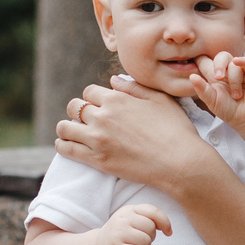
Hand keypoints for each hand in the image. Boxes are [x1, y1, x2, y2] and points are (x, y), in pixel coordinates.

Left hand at [56, 75, 218, 191]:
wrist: (180, 163)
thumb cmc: (176, 130)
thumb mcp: (160, 100)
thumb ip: (134, 88)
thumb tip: (112, 81)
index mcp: (118, 99)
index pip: (89, 92)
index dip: (93, 98)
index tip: (99, 106)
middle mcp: (103, 116)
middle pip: (74, 107)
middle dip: (78, 111)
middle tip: (87, 121)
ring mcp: (98, 139)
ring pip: (65, 127)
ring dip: (67, 128)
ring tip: (75, 133)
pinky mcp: (97, 160)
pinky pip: (66, 148)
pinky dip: (63, 145)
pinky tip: (68, 145)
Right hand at [93, 203, 169, 244]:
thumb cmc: (122, 235)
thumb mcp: (133, 220)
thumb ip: (150, 218)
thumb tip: (168, 228)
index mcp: (128, 210)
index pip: (153, 212)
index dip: (164, 222)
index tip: (168, 232)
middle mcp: (121, 220)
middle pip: (150, 228)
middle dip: (151, 237)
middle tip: (141, 241)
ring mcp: (118, 235)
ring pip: (146, 241)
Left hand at [188, 52, 244, 130]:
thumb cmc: (229, 110)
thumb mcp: (212, 101)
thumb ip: (202, 89)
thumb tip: (192, 77)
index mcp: (214, 75)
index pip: (206, 60)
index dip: (201, 60)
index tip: (198, 65)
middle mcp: (227, 70)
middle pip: (221, 56)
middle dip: (218, 66)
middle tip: (219, 78)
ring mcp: (241, 70)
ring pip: (233, 63)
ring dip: (234, 80)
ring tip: (236, 95)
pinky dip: (243, 61)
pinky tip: (238, 63)